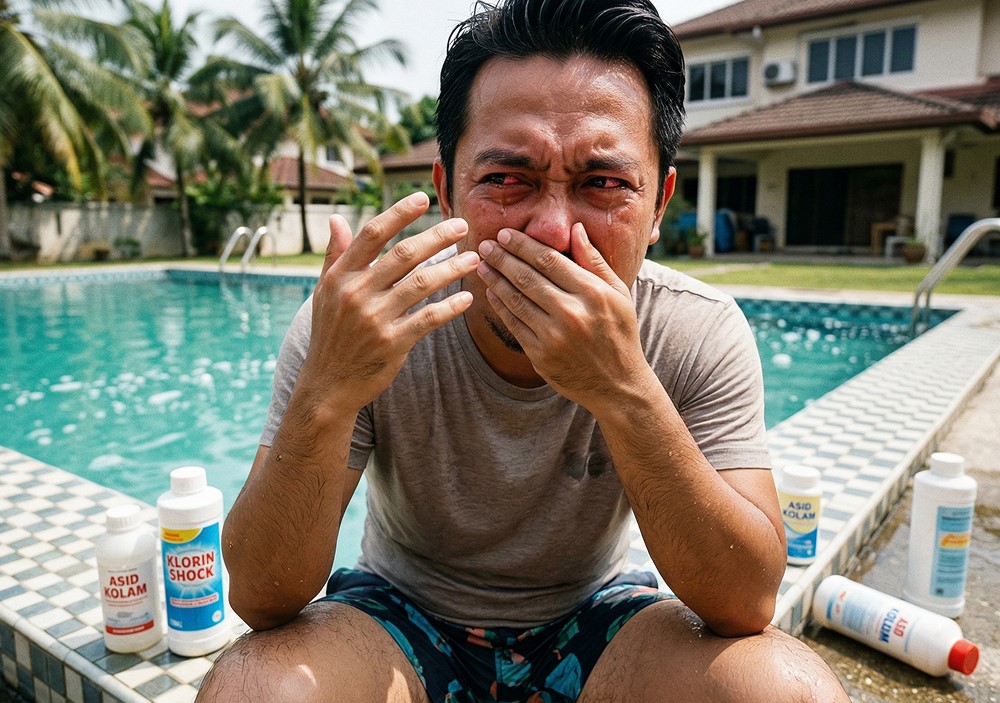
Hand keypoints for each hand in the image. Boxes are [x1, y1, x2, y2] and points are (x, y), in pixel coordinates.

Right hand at [299, 193, 479, 413]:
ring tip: (473, 259)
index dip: (399, 213)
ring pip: (422, 284)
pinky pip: (428, 319)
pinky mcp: (392, 343)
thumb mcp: (325, 292)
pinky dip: (450, 307)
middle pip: (404, 254)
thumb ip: (335, 255)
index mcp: (341, 275)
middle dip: (438, 237)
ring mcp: (375, 318)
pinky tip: (467, 298)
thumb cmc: (331, 333)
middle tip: (463, 226)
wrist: (328, 384)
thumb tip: (337, 218)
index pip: (373, 234)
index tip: (422, 198)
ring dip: (452, 268)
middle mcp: (356, 292)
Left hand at [476, 223, 650, 409]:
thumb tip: (575, 229)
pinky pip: (514, 324)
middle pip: (527, 277)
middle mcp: (572, 313)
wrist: (617, 384)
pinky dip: (500, 306)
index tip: (505, 234)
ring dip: (495, 280)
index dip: (523, 245)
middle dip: (502, 258)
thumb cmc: (619, 333)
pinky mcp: (540, 355)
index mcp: (592, 293)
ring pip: (516, 300)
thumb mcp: (618, 293)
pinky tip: (490, 292)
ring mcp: (554, 336)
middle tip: (485, 245)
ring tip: (482, 265)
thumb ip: (594, 261)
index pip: (549, 260)